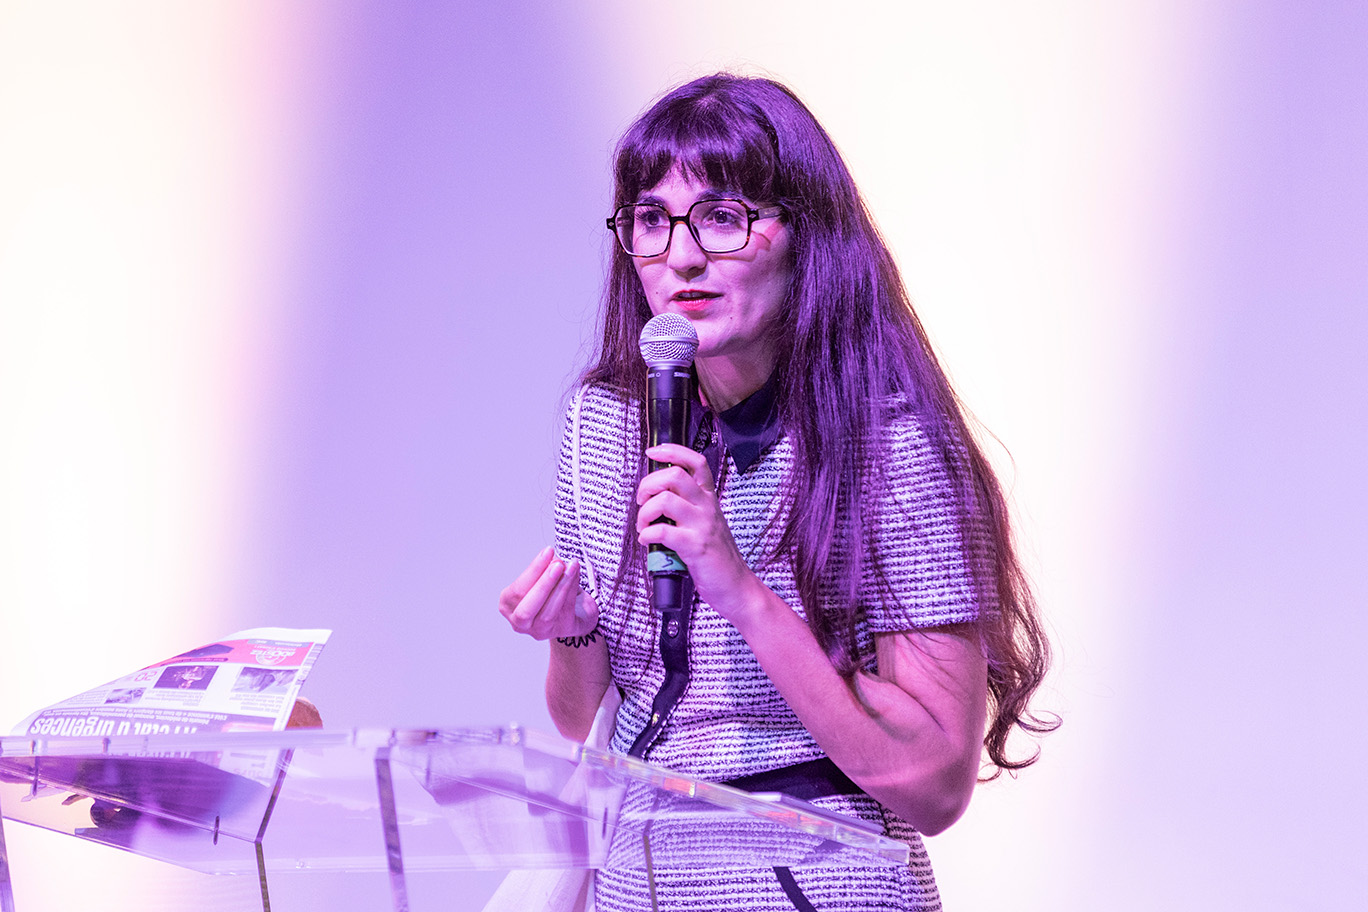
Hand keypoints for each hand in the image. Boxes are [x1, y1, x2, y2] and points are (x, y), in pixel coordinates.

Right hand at [499, 546, 598, 640]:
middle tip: (557, 563)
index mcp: (508, 605)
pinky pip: (565, 610)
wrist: (575, 610)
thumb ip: (545, 570)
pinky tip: (575, 573)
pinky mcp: (560, 631)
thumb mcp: (544, 578)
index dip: (534, 570)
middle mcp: (520, 623)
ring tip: (570, 567)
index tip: (547, 551)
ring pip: (547, 612)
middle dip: (543, 583)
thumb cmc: (551, 592)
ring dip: (561, 586)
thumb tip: (554, 559)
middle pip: (527, 608)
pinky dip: (571, 590)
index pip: (517, 590)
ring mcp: (539, 631)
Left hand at [636, 443, 756, 617]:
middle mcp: (707, 507)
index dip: (672, 451)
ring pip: (665, 500)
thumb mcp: (708, 523)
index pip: (696, 462)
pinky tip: (647, 541)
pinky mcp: (695, 547)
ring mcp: (702, 526)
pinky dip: (646, 535)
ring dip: (644, 512)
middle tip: (641, 501)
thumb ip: (689, 508)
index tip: (653, 452)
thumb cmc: (717, 558)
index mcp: (709, 499)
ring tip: (643, 525)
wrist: (737, 587)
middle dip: (648, 484)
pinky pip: (662, 532)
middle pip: (674, 475)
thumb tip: (657, 497)